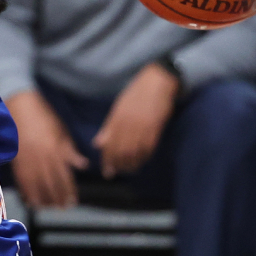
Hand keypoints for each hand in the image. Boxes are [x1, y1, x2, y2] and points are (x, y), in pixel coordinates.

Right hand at [6, 90, 89, 207]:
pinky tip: (32, 202)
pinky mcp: (16, 161)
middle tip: (64, 208)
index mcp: (54, 150)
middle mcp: (42, 158)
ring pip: (36, 186)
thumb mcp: (61, 132)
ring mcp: (28, 160)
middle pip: (51, 184)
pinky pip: (22, 181)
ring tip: (49, 207)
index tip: (73, 201)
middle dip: (58, 198)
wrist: (19, 107)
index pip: (64, 176)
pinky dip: (26, 193)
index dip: (69, 190)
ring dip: (43, 199)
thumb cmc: (43, 118)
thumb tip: (83, 165)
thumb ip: (70, 151)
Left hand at [92, 63, 178, 178]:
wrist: (158, 82)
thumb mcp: (119, 106)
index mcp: (117, 118)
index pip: (109, 143)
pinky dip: (143, 158)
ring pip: (134, 152)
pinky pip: (148, 149)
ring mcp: (143, 127)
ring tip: (126, 170)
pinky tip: (140, 162)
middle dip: (116, 164)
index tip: (105, 169)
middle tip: (114, 173)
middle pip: (120, 150)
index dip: (106, 158)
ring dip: (129, 164)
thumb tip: (97, 143)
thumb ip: (109, 126)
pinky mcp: (156, 129)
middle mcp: (129, 124)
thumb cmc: (137, 92)